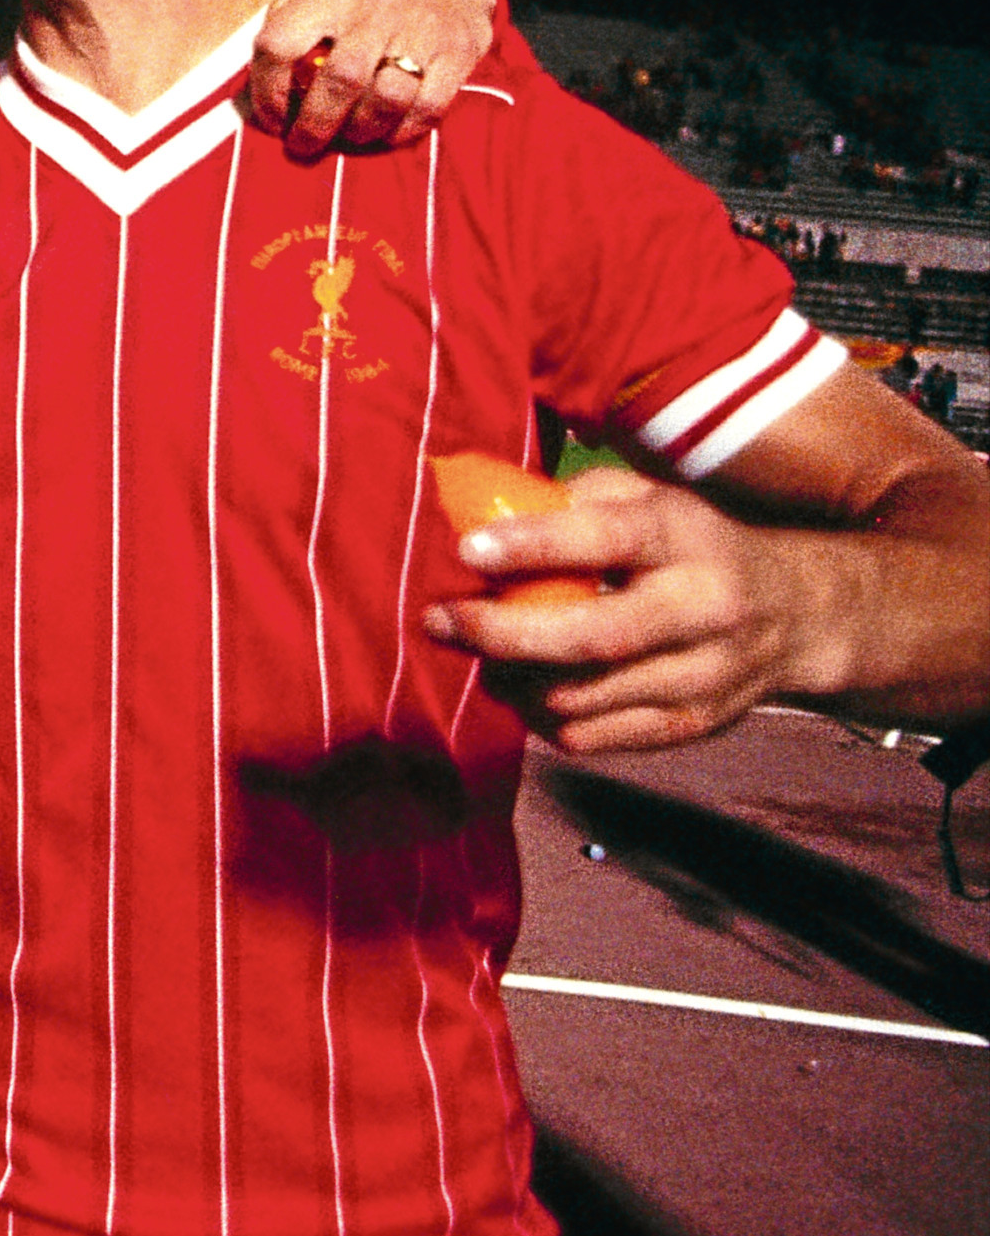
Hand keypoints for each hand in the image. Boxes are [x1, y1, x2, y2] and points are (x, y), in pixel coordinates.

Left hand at [250, 0, 494, 154]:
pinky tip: (388, 134)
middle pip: (337, 81)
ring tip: (349, 137)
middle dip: (314, 125)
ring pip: (384, 99)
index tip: (271, 120)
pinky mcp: (459, 51)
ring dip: (360, 130)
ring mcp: (422, 27)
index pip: (280, 44)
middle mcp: (376, 6)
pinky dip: (403, 131)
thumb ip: (290, 28)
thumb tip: (252, 91)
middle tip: (303, 145)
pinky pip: (427, 108)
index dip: (267, 92)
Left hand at [425, 464, 810, 751]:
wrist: (798, 614)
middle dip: (503, 634)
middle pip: (592, 636)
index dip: (534, 546)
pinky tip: (525, 688)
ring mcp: (704, 675)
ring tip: (478, 658)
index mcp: (687, 538)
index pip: (607, 539)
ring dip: (512, 680)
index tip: (468, 551)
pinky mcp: (694, 724)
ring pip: (583, 696)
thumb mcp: (649, 498)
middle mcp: (704, 608)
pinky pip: (595, 737)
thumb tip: (485, 516)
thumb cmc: (690, 545)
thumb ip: (574, 500)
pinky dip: (543, 718)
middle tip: (439, 621)